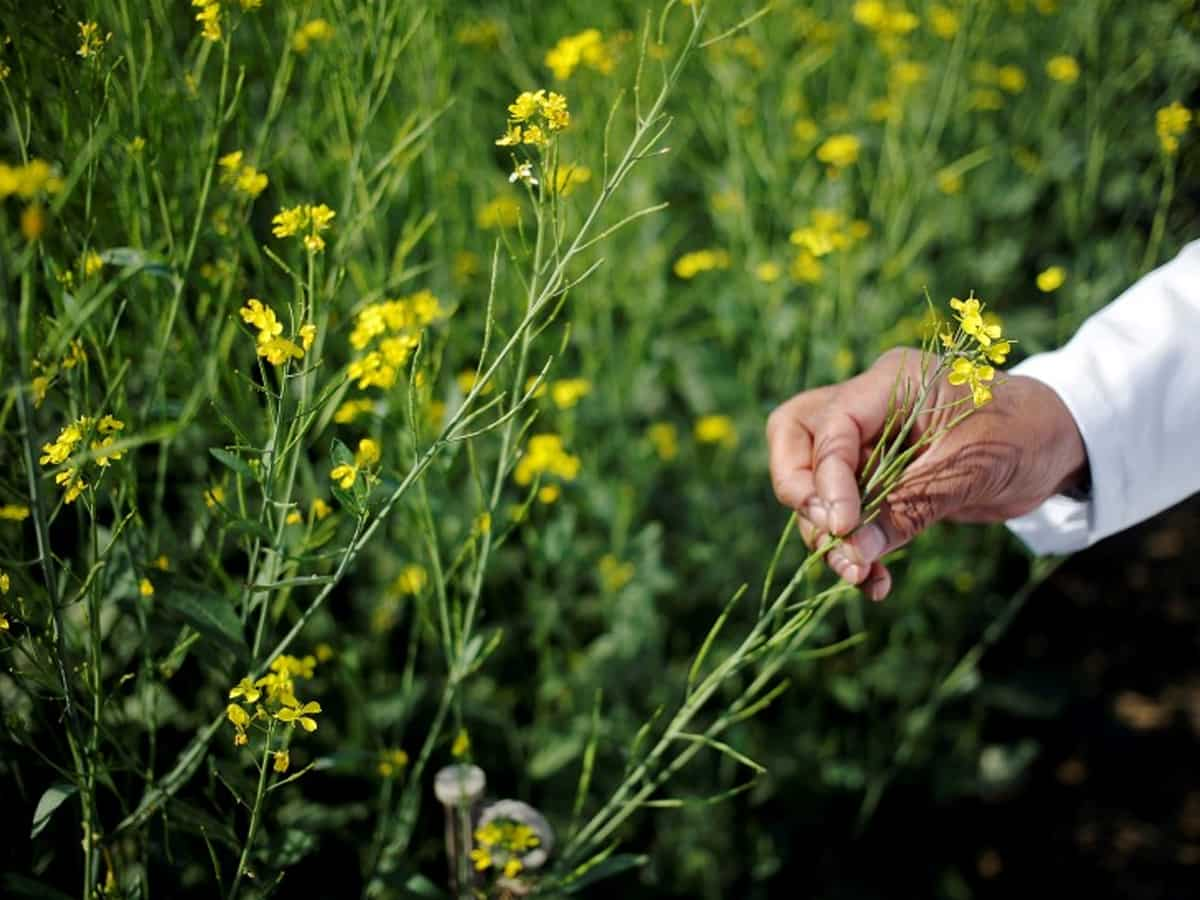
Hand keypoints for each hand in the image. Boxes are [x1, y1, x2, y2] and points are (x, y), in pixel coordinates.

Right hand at [766, 347, 1086, 599]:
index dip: (827, 480)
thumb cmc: (1022, 436)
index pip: (831, 427)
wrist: (1059, 444)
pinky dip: (853, 545)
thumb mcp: (968, 472)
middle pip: (796, 436)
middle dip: (801, 491)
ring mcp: (868, 439)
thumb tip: (852, 554)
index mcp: (889, 383)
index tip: (841, 529)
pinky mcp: (877, 475)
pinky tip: (873, 581)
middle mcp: (867, 405)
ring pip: (812, 480)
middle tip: (829, 533)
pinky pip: (845, 509)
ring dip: (827, 533)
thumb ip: (907, 509)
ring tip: (858, 575)